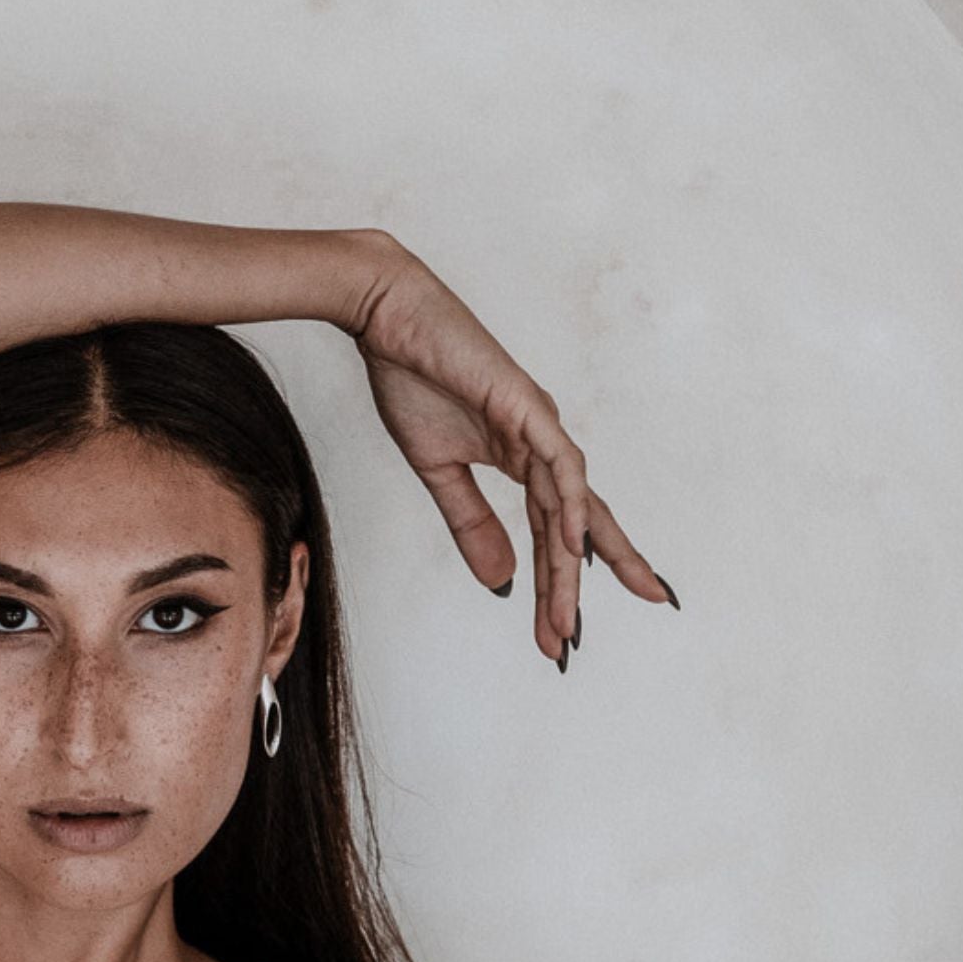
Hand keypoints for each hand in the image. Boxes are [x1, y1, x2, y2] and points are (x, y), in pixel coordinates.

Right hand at [344, 234, 672, 662]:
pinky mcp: (525, 406)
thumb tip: (501, 580)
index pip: (556, 530)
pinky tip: (574, 546)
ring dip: (569, 567)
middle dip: (576, 589)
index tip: (564, 634)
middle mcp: (542, 446)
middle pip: (573, 529)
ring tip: (566, 619)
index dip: (565, 581)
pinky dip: (569, 505)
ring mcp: (538, 425)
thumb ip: (471, 524)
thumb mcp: (439, 470)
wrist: (387, 316)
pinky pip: (558, 465)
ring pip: (567, 509)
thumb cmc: (412, 377)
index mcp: (524, 459)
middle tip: (572, 645)